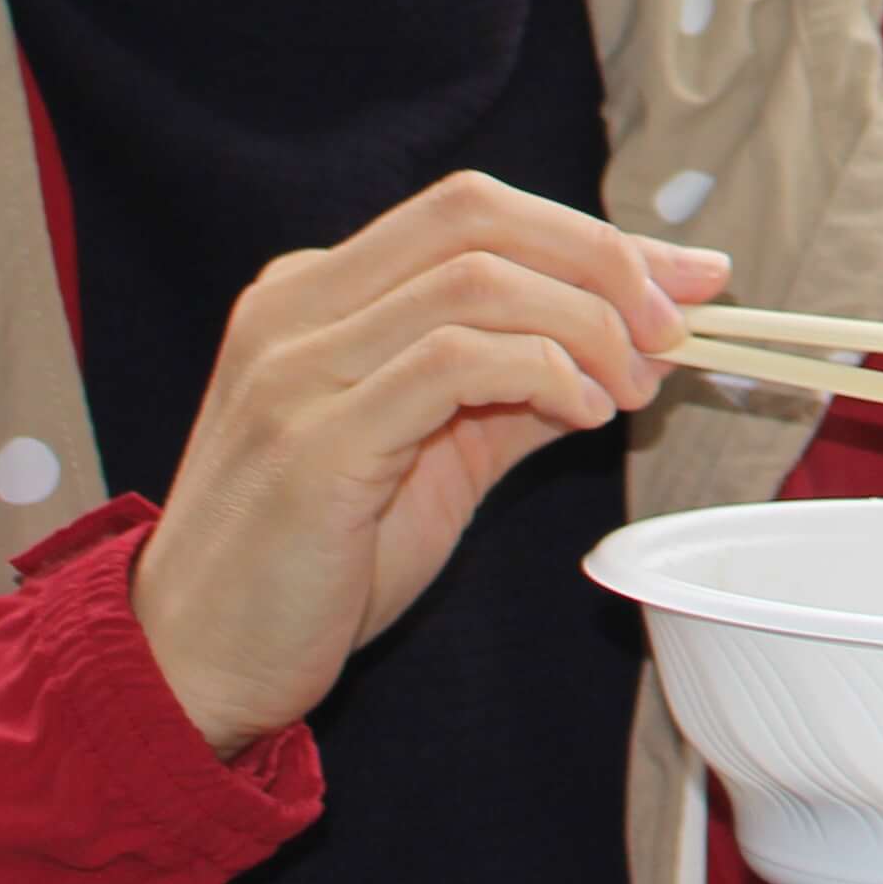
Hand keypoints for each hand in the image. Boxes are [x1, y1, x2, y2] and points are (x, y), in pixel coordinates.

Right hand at [132, 172, 721, 752]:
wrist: (192, 670)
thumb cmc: (316, 566)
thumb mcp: (437, 455)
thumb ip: (523, 386)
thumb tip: (641, 340)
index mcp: (316, 293)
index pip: (473, 214)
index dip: (594, 235)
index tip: (690, 278)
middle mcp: (295, 308)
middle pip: (475, 213)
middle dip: (601, 254)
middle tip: (674, 323)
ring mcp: (293, 369)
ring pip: (474, 276)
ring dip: (586, 321)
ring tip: (631, 387)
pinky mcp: (311, 441)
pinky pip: (454, 359)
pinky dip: (545, 369)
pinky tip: (582, 413)